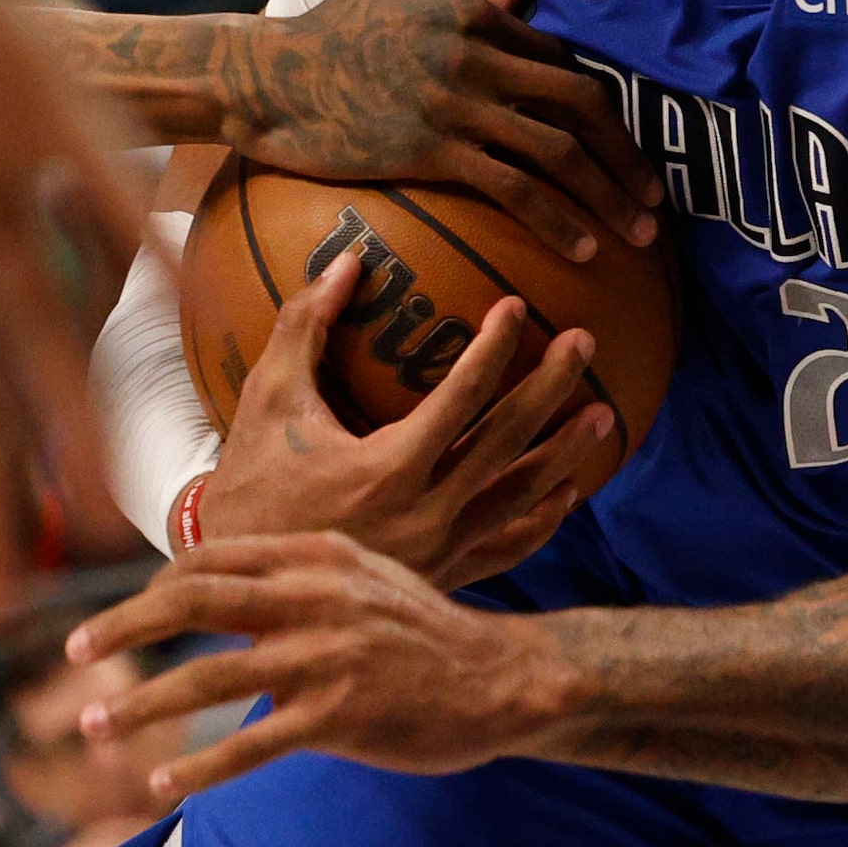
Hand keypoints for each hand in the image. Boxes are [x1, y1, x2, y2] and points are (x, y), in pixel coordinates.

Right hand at [51, 0, 665, 261]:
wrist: (260, 76)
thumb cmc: (314, 37)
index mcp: (472, 16)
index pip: (561, 64)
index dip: (602, 113)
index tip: (625, 152)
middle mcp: (478, 52)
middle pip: (582, 105)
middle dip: (629, 155)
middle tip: (656, 200)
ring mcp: (458, 99)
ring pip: (560, 150)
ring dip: (610, 194)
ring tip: (638, 235)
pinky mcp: (432, 146)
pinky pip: (515, 187)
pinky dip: (559, 219)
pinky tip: (582, 250)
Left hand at [66, 531, 566, 798]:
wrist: (501, 676)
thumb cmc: (424, 630)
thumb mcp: (363, 576)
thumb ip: (297, 574)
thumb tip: (224, 585)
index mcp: (317, 554)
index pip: (211, 559)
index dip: (154, 586)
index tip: (120, 615)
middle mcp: (315, 596)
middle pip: (194, 601)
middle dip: (124, 626)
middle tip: (74, 651)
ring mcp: (326, 656)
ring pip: (209, 678)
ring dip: (142, 703)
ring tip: (96, 725)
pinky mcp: (340, 715)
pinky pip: (250, 746)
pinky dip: (197, 769)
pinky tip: (160, 787)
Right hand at [193, 248, 610, 588]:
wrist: (244, 587)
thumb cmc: (251, 483)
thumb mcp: (267, 399)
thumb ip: (305, 326)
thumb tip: (348, 259)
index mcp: (385, 469)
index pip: (461, 398)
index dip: (494, 348)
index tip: (516, 305)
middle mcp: (423, 515)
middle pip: (507, 442)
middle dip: (551, 388)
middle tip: (586, 341)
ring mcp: (438, 554)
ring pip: (519, 499)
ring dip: (565, 454)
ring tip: (603, 413)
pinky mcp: (440, 579)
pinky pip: (506, 549)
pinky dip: (541, 520)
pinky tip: (567, 491)